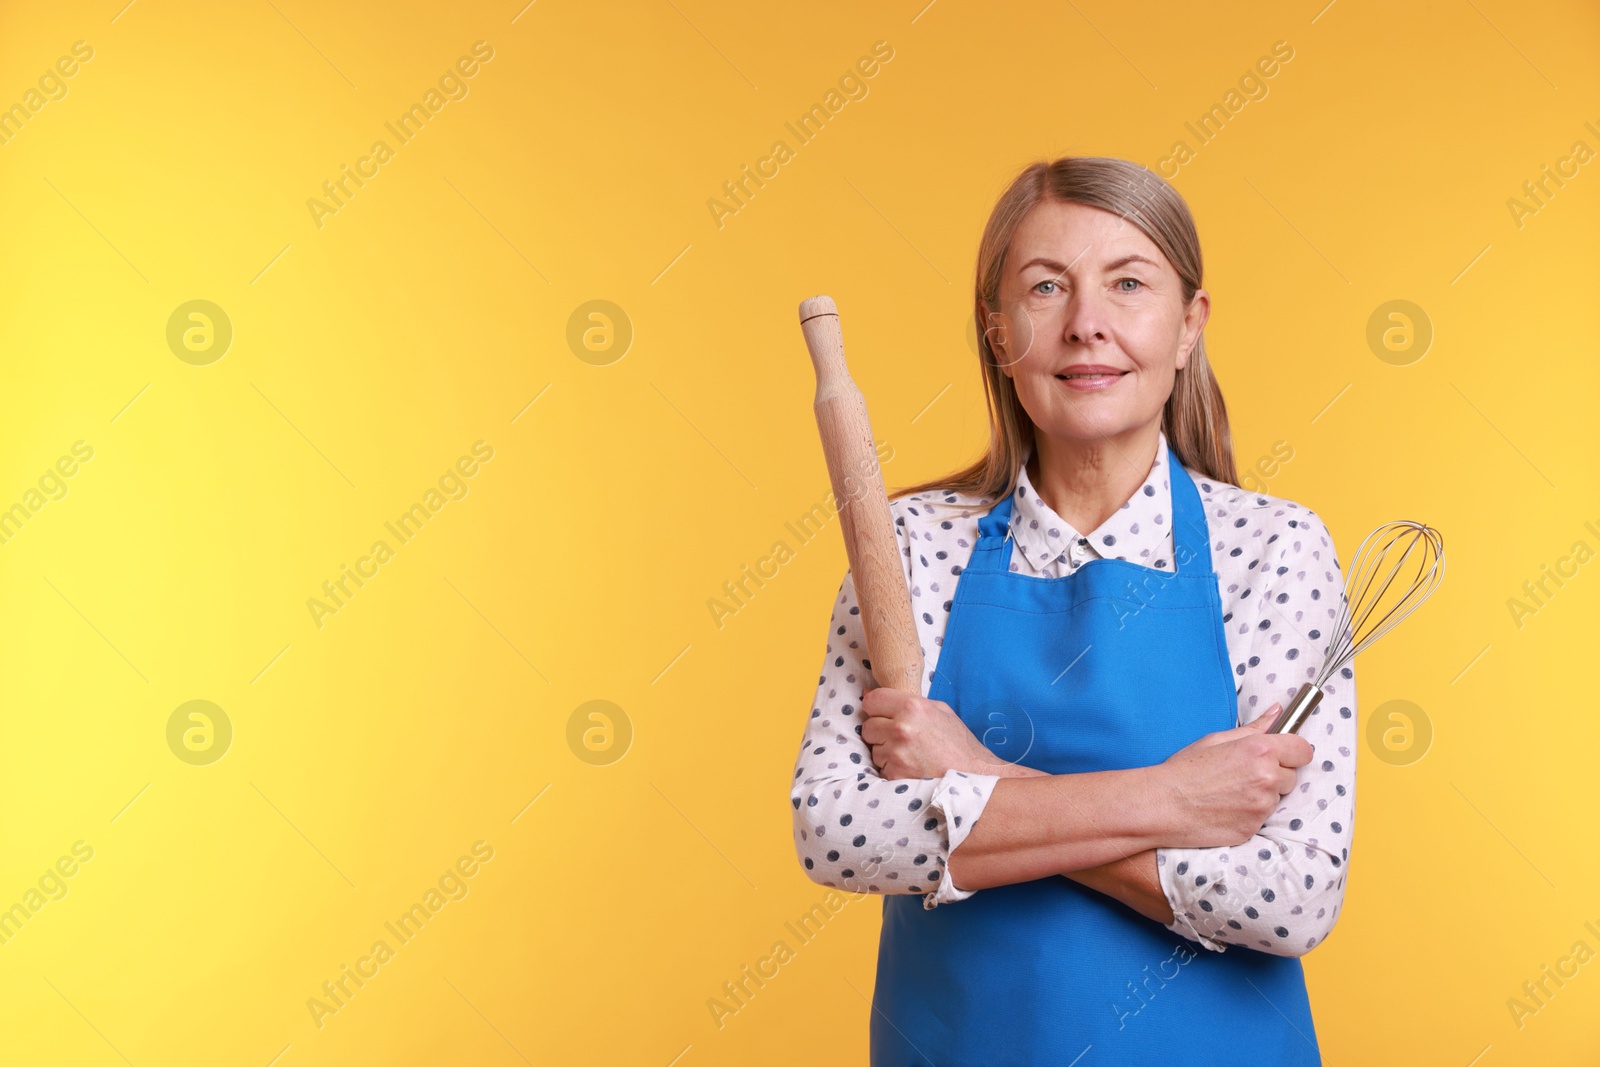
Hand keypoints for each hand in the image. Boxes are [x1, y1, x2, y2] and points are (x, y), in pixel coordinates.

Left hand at [859, 686, 999, 778]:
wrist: (974, 776)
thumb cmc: (958, 743)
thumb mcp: (939, 711)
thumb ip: (905, 700)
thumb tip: (868, 693)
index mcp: (912, 707)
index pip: (871, 700)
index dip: (876, 708)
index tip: (883, 715)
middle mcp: (901, 728)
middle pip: (868, 727)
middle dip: (880, 732)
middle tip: (901, 738)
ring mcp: (896, 753)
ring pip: (873, 750)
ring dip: (886, 752)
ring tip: (910, 755)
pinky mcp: (894, 774)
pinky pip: (881, 768)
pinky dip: (892, 769)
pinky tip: (910, 768)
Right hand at [1156, 703, 1313, 847]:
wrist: (1163, 805)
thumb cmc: (1184, 770)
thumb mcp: (1216, 740)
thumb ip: (1254, 728)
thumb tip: (1277, 712)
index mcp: (1260, 750)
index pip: (1303, 750)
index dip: (1293, 751)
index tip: (1282, 754)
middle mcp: (1267, 778)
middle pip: (1292, 776)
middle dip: (1275, 774)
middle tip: (1243, 774)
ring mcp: (1262, 806)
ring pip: (1277, 798)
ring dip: (1263, 795)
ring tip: (1231, 792)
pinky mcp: (1255, 828)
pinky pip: (1263, 818)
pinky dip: (1250, 813)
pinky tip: (1227, 807)